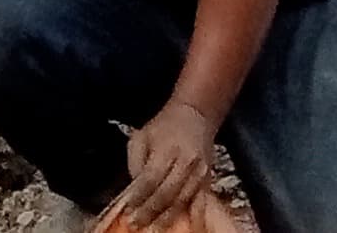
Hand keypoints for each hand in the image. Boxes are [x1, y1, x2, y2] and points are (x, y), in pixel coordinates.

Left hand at [103, 100, 220, 231]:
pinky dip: (192, 216)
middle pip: (166, 193)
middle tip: (136, 223)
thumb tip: (133, 189)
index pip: (150, 179)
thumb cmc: (164, 126)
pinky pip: (201, 203)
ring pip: (182, 201)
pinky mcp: (208, 180)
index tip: (128, 210)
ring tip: (153, 228)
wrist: (195, 116)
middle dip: (150, 211)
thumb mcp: (141, 136)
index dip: (139, 197)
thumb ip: (135, 162)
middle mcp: (185, 162)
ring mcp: (199, 173)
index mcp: (166, 149)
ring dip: (167, 218)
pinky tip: (184, 225)